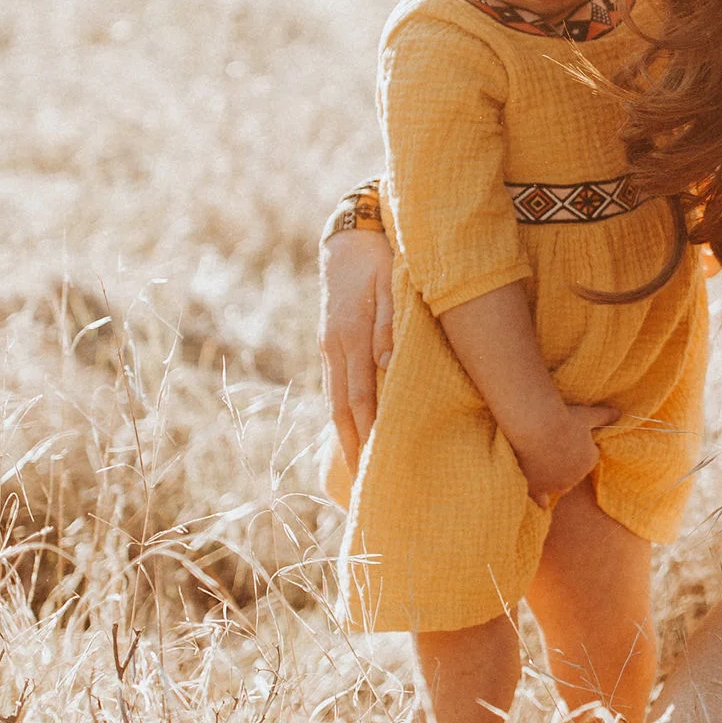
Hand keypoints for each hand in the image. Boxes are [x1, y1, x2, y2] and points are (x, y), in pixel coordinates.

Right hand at [320, 227, 395, 474]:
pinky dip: (342, 412)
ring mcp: (330, 346)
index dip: (366, 432)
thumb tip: (388, 365)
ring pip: (335, 399)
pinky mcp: (331, 342)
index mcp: (351, 337)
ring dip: (344, 434)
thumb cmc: (381, 259)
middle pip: (342, 408)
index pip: (359, 398)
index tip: (374, 464)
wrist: (350, 238)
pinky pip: (336, 385)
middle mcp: (336, 348)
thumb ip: (388, 324)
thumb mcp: (391, 284)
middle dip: (351, 446)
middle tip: (362, 485)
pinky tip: (351, 428)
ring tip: (354, 467)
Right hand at [512, 403, 613, 503]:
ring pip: (558, 486)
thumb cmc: (563, 419)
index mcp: (590, 460)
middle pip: (572, 473)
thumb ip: (604, 416)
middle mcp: (576, 477)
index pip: (586, 457)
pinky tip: (541, 501)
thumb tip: (619, 413)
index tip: (565, 437)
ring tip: (541, 463)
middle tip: (551, 447)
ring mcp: (556, 484)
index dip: (576, 447)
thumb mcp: (588, 415)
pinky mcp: (538, 489)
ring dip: (553, 479)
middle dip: (565, 464)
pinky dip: (542, 501)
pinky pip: (542, 501)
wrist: (537, 427)